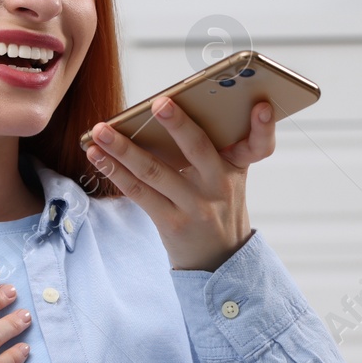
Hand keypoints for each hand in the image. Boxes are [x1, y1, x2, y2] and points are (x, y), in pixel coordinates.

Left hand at [83, 96, 275, 271]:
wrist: (218, 260)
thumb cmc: (216, 206)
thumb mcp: (228, 178)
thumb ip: (211, 149)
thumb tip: (164, 111)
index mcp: (236, 167)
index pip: (261, 146)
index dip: (265, 127)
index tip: (264, 106)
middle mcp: (220, 186)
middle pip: (198, 149)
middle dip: (178, 124)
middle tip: (158, 102)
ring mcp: (195, 207)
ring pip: (155, 171)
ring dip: (123, 149)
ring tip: (99, 131)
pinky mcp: (172, 223)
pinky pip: (139, 193)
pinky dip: (116, 171)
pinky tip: (97, 155)